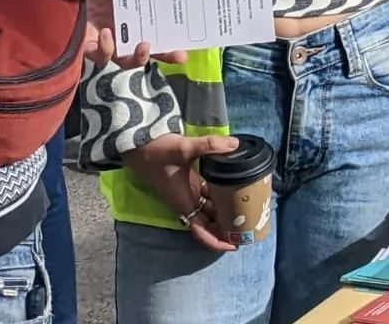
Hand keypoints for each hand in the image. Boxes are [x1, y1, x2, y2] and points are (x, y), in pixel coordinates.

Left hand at [68, 0, 189, 69]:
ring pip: (124, 57)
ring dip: (138, 56)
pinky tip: (108, 34)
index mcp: (123, 4)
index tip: (189, 31)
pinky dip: (108, 48)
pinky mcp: (83, 43)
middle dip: (164, 52)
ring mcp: (100, 35)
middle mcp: (115, 23)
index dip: (169, 28)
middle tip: (180, 54)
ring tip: (144, 44)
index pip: (151, 19)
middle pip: (144, 44)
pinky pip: (100, 54)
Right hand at [122, 134, 241, 251]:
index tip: (235, 245)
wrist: (138, 144)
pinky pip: (207, 196)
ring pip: (209, 210)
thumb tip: (234, 145)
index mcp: (184, 202)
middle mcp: (186, 202)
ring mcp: (187, 193)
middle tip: (249, 228)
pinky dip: (220, 197)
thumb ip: (209, 146)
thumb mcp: (183, 148)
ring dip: (225, 213)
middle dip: (227, 229)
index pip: (201, 232)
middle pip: (209, 224)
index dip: (217, 241)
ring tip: (247, 212)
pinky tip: (235, 191)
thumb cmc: (156, 151)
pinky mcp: (189, 183)